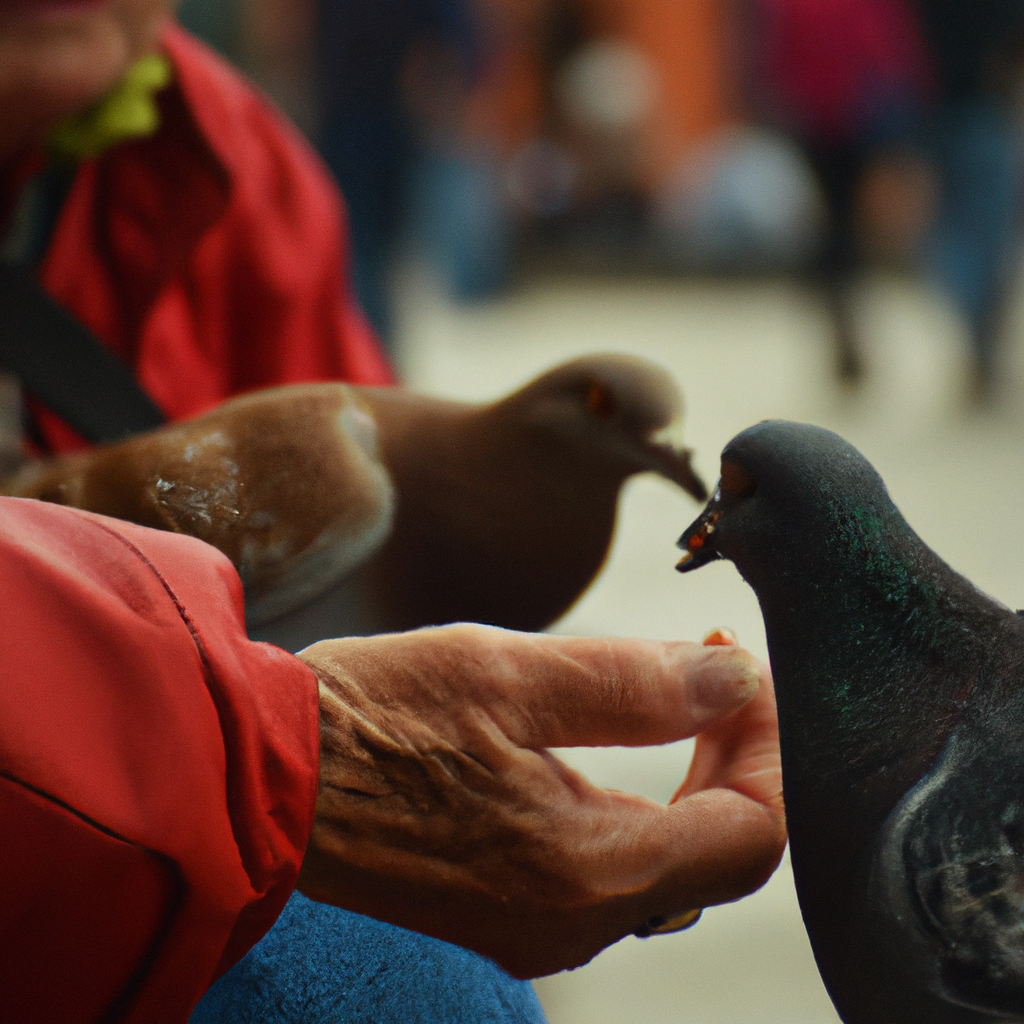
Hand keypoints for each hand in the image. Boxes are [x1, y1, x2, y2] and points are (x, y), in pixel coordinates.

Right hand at [295, 624, 785, 978]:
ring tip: (669, 694)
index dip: (769, 744)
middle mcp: (575, 920)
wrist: (260, 780)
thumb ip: (634, 681)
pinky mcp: (506, 912)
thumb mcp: (506, 673)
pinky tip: (605, 748)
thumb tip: (733, 677)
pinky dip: (634, 809)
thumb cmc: (370, 719)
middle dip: (732, 754)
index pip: (750, 830)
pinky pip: (610, 872)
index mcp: (588, 866)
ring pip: (667, 864)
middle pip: (716, 852)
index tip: (745, 668)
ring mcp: (539, 927)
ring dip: (685, 780)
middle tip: (714, 669)